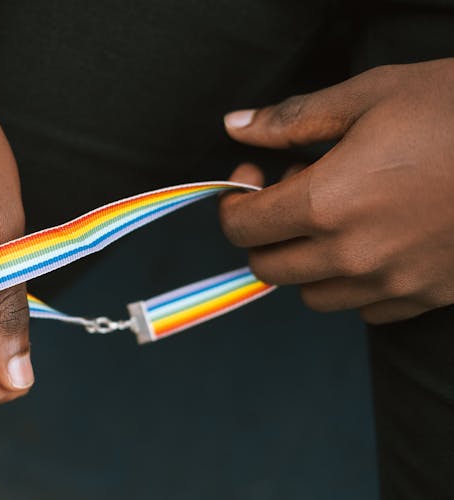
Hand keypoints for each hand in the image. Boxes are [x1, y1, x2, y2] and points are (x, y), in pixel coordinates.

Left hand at [219, 59, 453, 323]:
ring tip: (335, 218)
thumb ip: (292, 119)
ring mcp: (392, 282)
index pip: (242, 227)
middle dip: (264, 234)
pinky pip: (365, 309)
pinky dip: (353, 284)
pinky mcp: (427, 295)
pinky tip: (372, 242)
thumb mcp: (370, 95)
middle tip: (291, 194)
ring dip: (306, 261)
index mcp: (327, 202)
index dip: (235, 203)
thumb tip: (235, 126)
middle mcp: (353, 254)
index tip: (251, 177)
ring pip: (312, 295)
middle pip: (269, 268)